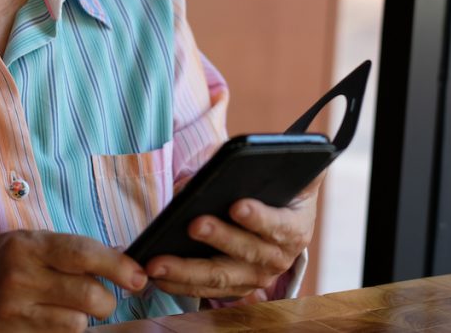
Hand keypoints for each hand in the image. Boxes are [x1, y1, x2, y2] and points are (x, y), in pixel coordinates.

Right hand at [0, 230, 147, 330]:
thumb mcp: (25, 242)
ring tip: (68, 308)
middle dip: (106, 300)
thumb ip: (69, 249)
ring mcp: (12, 314)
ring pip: (76, 325)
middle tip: (104, 297)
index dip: (118, 266)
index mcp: (26, 247)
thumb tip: (120, 255)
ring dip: (83, 320)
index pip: (84, 254)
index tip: (138, 276)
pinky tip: (50, 321)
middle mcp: (19, 280)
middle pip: (88, 297)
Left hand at [145, 173, 323, 299]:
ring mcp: (255, 278)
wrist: (286, 218)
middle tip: (193, 225)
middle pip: (246, 252)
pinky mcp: (234, 289)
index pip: (279, 224)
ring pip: (221, 278)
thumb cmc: (278, 189)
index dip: (259, 217)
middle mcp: (279, 259)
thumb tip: (216, 167)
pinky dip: (180, 284)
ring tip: (158, 262)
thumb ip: (263, 160)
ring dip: (188, 271)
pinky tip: (156, 274)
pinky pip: (205, 291)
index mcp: (295, 228)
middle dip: (218, 238)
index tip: (236, 206)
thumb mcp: (282, 169)